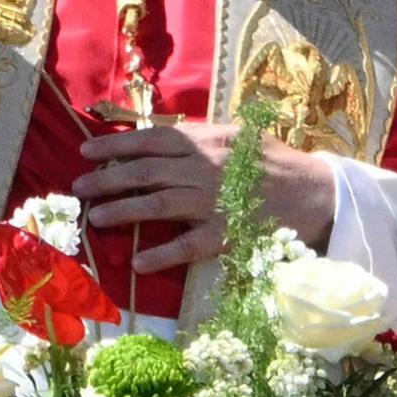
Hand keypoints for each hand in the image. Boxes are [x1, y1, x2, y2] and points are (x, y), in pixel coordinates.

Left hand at [72, 122, 335, 273]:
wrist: (318, 191)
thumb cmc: (275, 162)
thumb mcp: (238, 135)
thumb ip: (202, 136)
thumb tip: (163, 135)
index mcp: (207, 141)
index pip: (151, 139)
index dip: (115, 145)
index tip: (85, 151)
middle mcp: (205, 168)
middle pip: (145, 172)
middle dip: (107, 178)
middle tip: (78, 187)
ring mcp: (215, 202)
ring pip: (158, 205)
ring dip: (123, 211)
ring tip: (96, 218)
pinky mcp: (228, 234)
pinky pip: (189, 245)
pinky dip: (162, 254)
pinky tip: (138, 261)